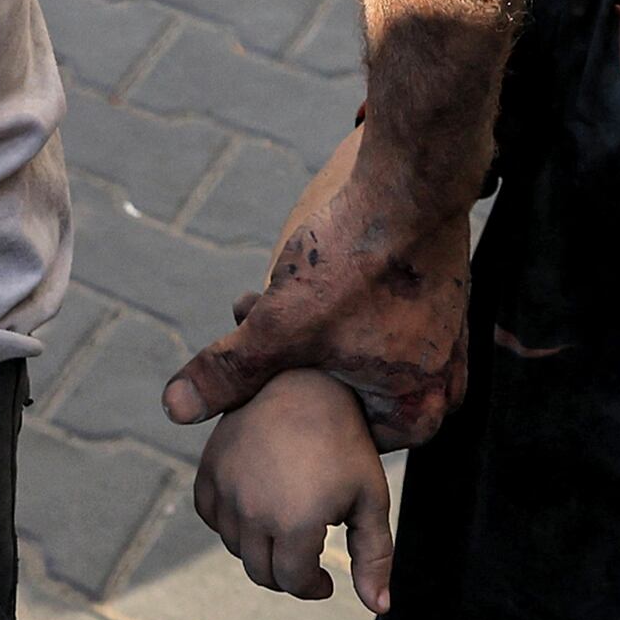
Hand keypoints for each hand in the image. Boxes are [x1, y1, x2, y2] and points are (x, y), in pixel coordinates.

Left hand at [164, 142, 472, 444]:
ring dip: (310, 330)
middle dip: (292, 361)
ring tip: (274, 294)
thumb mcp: (280, 326)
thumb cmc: (356, 263)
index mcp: (415, 417)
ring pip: (355, 354)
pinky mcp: (438, 307)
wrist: (411, 185)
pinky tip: (312, 274)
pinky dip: (340, 305)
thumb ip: (230, 373)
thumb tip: (175, 409)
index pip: (333, 435)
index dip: (281, 398)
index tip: (254, 358)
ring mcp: (444, 348)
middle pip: (343, 394)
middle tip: (257, 317)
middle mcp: (440, 391)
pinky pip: (377, 322)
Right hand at [193, 369, 397, 606]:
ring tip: (286, 529)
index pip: (294, 581)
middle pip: (261, 571)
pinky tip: (257, 508)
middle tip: (306, 559)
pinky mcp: (209, 469)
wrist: (305, 383)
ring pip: (235, 546)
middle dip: (287, 573)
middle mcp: (252, 511)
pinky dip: (230, 522)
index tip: (327, 580)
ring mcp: (225, 488)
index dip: (314, 586)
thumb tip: (379, 608)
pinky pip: (211, 515)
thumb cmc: (346, 444)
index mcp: (295, 523)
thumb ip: (374, 558)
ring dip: (259, 548)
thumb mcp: (370, 500)